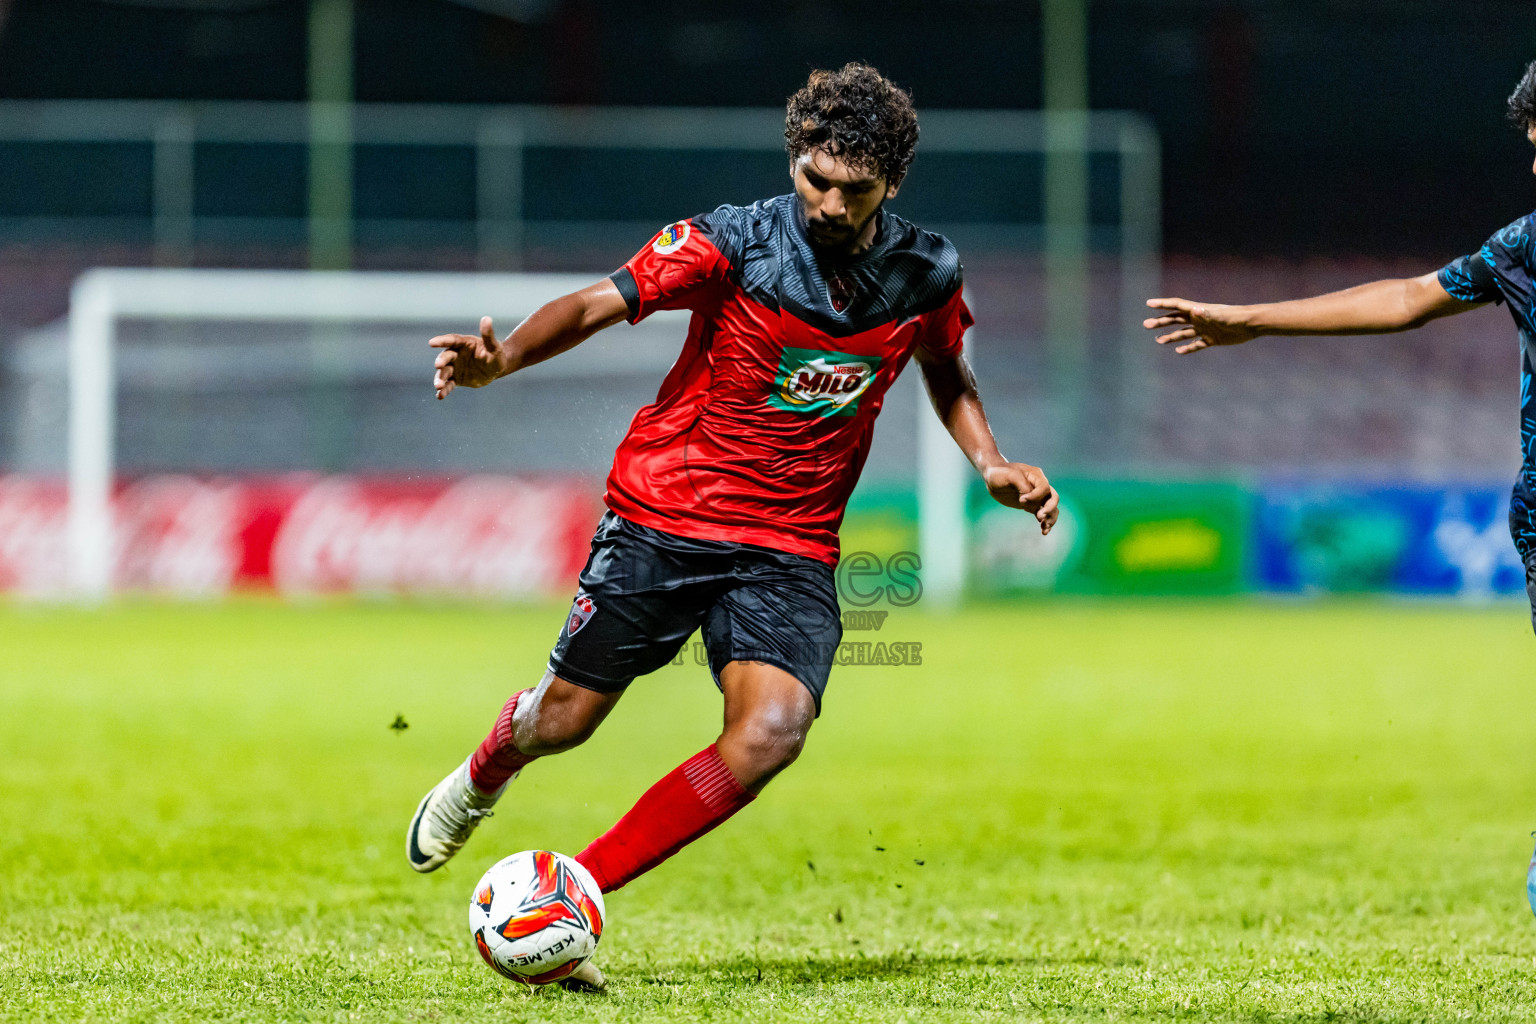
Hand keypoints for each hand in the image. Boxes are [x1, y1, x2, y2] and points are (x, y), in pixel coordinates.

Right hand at [429, 316, 505, 398]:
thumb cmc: (496, 354)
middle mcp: (456, 354)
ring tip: (438, 386)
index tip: (431, 342)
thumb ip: (489, 335)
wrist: (495, 369)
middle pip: (445, 357)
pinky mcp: (456, 379)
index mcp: (463, 343)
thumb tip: (487, 318)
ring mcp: (454, 367)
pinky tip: (439, 396)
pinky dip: (444, 391)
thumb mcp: (494, 346)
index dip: (442, 341)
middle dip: (441, 361)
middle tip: (438, 365)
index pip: (451, 340)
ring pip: (444, 372)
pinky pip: (448, 385)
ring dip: (440, 378)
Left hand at [982, 462, 1058, 534]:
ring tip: (1044, 528)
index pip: (1044, 488)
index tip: (1021, 500)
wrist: (992, 477)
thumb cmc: (1000, 473)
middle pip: (1053, 498)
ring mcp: (1036, 496)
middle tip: (1039, 516)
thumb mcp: (1010, 476)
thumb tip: (1029, 500)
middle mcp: (1039, 486)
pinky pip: (1042, 514)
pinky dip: (1045, 522)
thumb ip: (1023, 486)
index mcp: (1036, 476)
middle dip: (1049, 508)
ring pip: (1051, 508)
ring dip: (1050, 518)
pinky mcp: (1031, 505)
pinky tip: (1044, 531)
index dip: (1036, 496)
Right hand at [1143, 298, 1258, 353]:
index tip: (1148, 304)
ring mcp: (1205, 329)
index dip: (1162, 304)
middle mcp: (1199, 319)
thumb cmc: (1236, 317)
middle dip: (1161, 322)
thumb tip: (1194, 310)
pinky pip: (1196, 344)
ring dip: (1170, 336)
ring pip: (1183, 333)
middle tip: (1146, 325)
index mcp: (1198, 310)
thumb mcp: (1220, 316)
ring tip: (1158, 341)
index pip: (1176, 306)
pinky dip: (1188, 348)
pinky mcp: (1212, 339)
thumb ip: (1206, 314)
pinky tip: (1179, 352)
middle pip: (1176, 320)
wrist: (1251, 324)